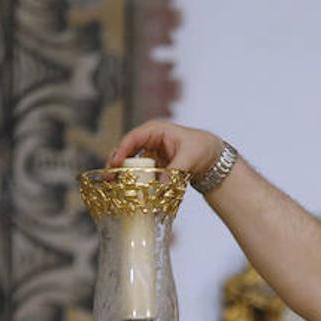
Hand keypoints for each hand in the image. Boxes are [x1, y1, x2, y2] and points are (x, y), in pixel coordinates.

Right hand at [108, 120, 223, 175]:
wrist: (211, 158)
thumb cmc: (202, 148)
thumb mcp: (190, 157)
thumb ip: (175, 170)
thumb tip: (161, 185)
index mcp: (155, 130)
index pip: (133, 138)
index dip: (121, 150)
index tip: (115, 164)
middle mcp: (149, 140)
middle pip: (126, 150)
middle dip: (116, 163)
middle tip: (109, 178)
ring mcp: (149, 153)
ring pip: (130, 162)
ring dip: (121, 173)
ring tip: (112, 185)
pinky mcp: (152, 166)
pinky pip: (138, 172)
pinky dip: (132, 180)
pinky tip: (126, 190)